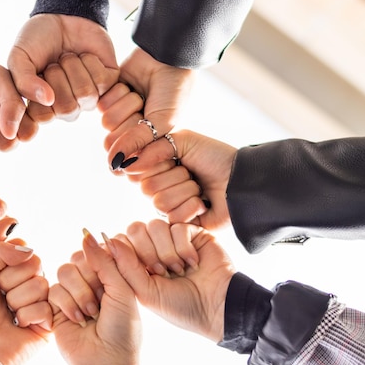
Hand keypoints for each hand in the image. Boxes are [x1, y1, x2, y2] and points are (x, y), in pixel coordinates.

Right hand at [8, 14, 118, 129]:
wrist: (62, 15)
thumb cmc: (37, 40)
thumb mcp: (19, 58)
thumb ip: (23, 82)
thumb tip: (47, 100)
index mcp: (43, 108)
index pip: (43, 117)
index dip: (38, 93)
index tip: (36, 73)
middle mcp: (66, 108)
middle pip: (67, 109)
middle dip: (57, 77)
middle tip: (54, 63)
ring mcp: (88, 98)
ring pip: (85, 94)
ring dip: (73, 67)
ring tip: (68, 58)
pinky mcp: (108, 84)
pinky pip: (101, 81)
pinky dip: (90, 61)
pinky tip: (83, 56)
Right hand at [49, 230, 140, 364]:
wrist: (106, 361)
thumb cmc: (122, 329)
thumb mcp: (122, 290)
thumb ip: (105, 260)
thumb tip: (87, 233)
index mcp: (111, 274)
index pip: (97, 250)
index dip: (101, 264)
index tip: (110, 284)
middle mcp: (91, 281)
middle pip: (78, 258)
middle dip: (90, 281)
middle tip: (100, 303)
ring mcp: (73, 292)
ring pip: (65, 271)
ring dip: (79, 294)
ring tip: (90, 313)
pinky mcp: (56, 306)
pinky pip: (53, 289)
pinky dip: (67, 305)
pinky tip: (78, 320)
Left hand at [103, 47, 194, 171]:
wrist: (167, 57)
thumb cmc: (173, 92)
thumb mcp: (162, 122)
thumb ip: (138, 144)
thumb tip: (114, 164)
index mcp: (146, 142)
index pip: (127, 158)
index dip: (137, 143)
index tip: (153, 130)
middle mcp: (130, 131)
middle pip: (113, 141)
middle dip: (131, 123)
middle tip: (145, 108)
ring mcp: (118, 114)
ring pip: (107, 122)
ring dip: (126, 106)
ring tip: (139, 95)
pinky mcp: (107, 96)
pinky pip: (101, 103)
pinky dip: (117, 93)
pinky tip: (129, 85)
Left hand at [114, 221, 234, 341]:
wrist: (217, 307)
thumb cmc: (180, 306)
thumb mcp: (145, 292)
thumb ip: (125, 267)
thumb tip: (106, 239)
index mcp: (137, 262)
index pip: (120, 241)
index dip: (127, 254)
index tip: (143, 274)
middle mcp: (153, 247)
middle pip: (135, 229)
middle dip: (147, 253)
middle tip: (161, 272)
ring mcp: (172, 238)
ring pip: (155, 225)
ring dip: (167, 252)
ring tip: (178, 270)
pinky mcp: (192, 232)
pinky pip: (177, 227)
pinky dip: (184, 248)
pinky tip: (193, 263)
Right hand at [122, 130, 236, 229]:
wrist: (242, 180)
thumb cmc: (215, 158)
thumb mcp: (183, 140)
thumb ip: (151, 147)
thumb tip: (122, 162)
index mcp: (157, 166)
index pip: (137, 169)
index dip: (158, 163)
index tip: (176, 158)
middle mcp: (160, 187)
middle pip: (147, 188)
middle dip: (175, 178)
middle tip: (192, 175)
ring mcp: (169, 206)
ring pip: (160, 203)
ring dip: (186, 192)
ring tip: (200, 189)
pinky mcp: (180, 224)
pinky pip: (173, 217)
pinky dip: (193, 208)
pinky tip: (204, 204)